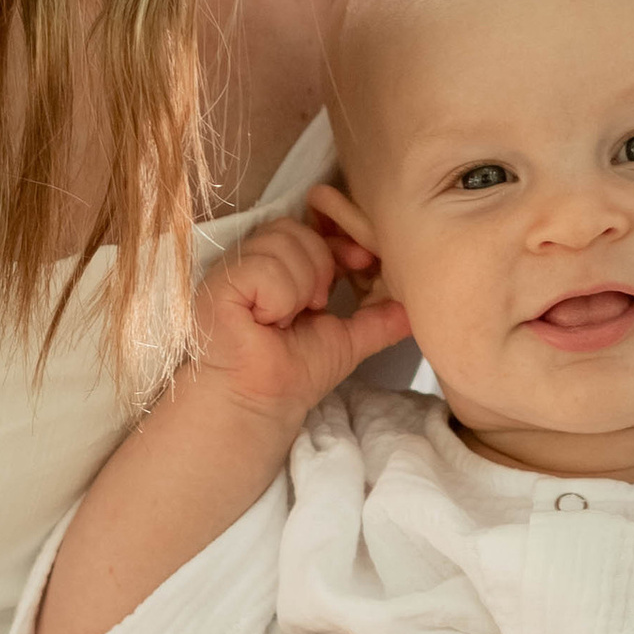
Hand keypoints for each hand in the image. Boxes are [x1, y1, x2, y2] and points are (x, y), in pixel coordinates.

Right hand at [189, 218, 407, 426]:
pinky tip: (269, 321)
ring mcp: (232, 271)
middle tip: (316, 306)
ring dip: (300, 287)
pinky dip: (279, 297)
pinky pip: (264, 266)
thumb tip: (414, 310)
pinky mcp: (219, 285)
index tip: (362, 261)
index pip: (310, 228)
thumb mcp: (346, 339)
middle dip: (321, 267)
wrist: (263, 404)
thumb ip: (378, 320)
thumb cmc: (293, 373)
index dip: (338, 241)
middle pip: (296, 228)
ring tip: (288, 319)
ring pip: (283, 243)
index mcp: (277, 268)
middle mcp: (251, 263)